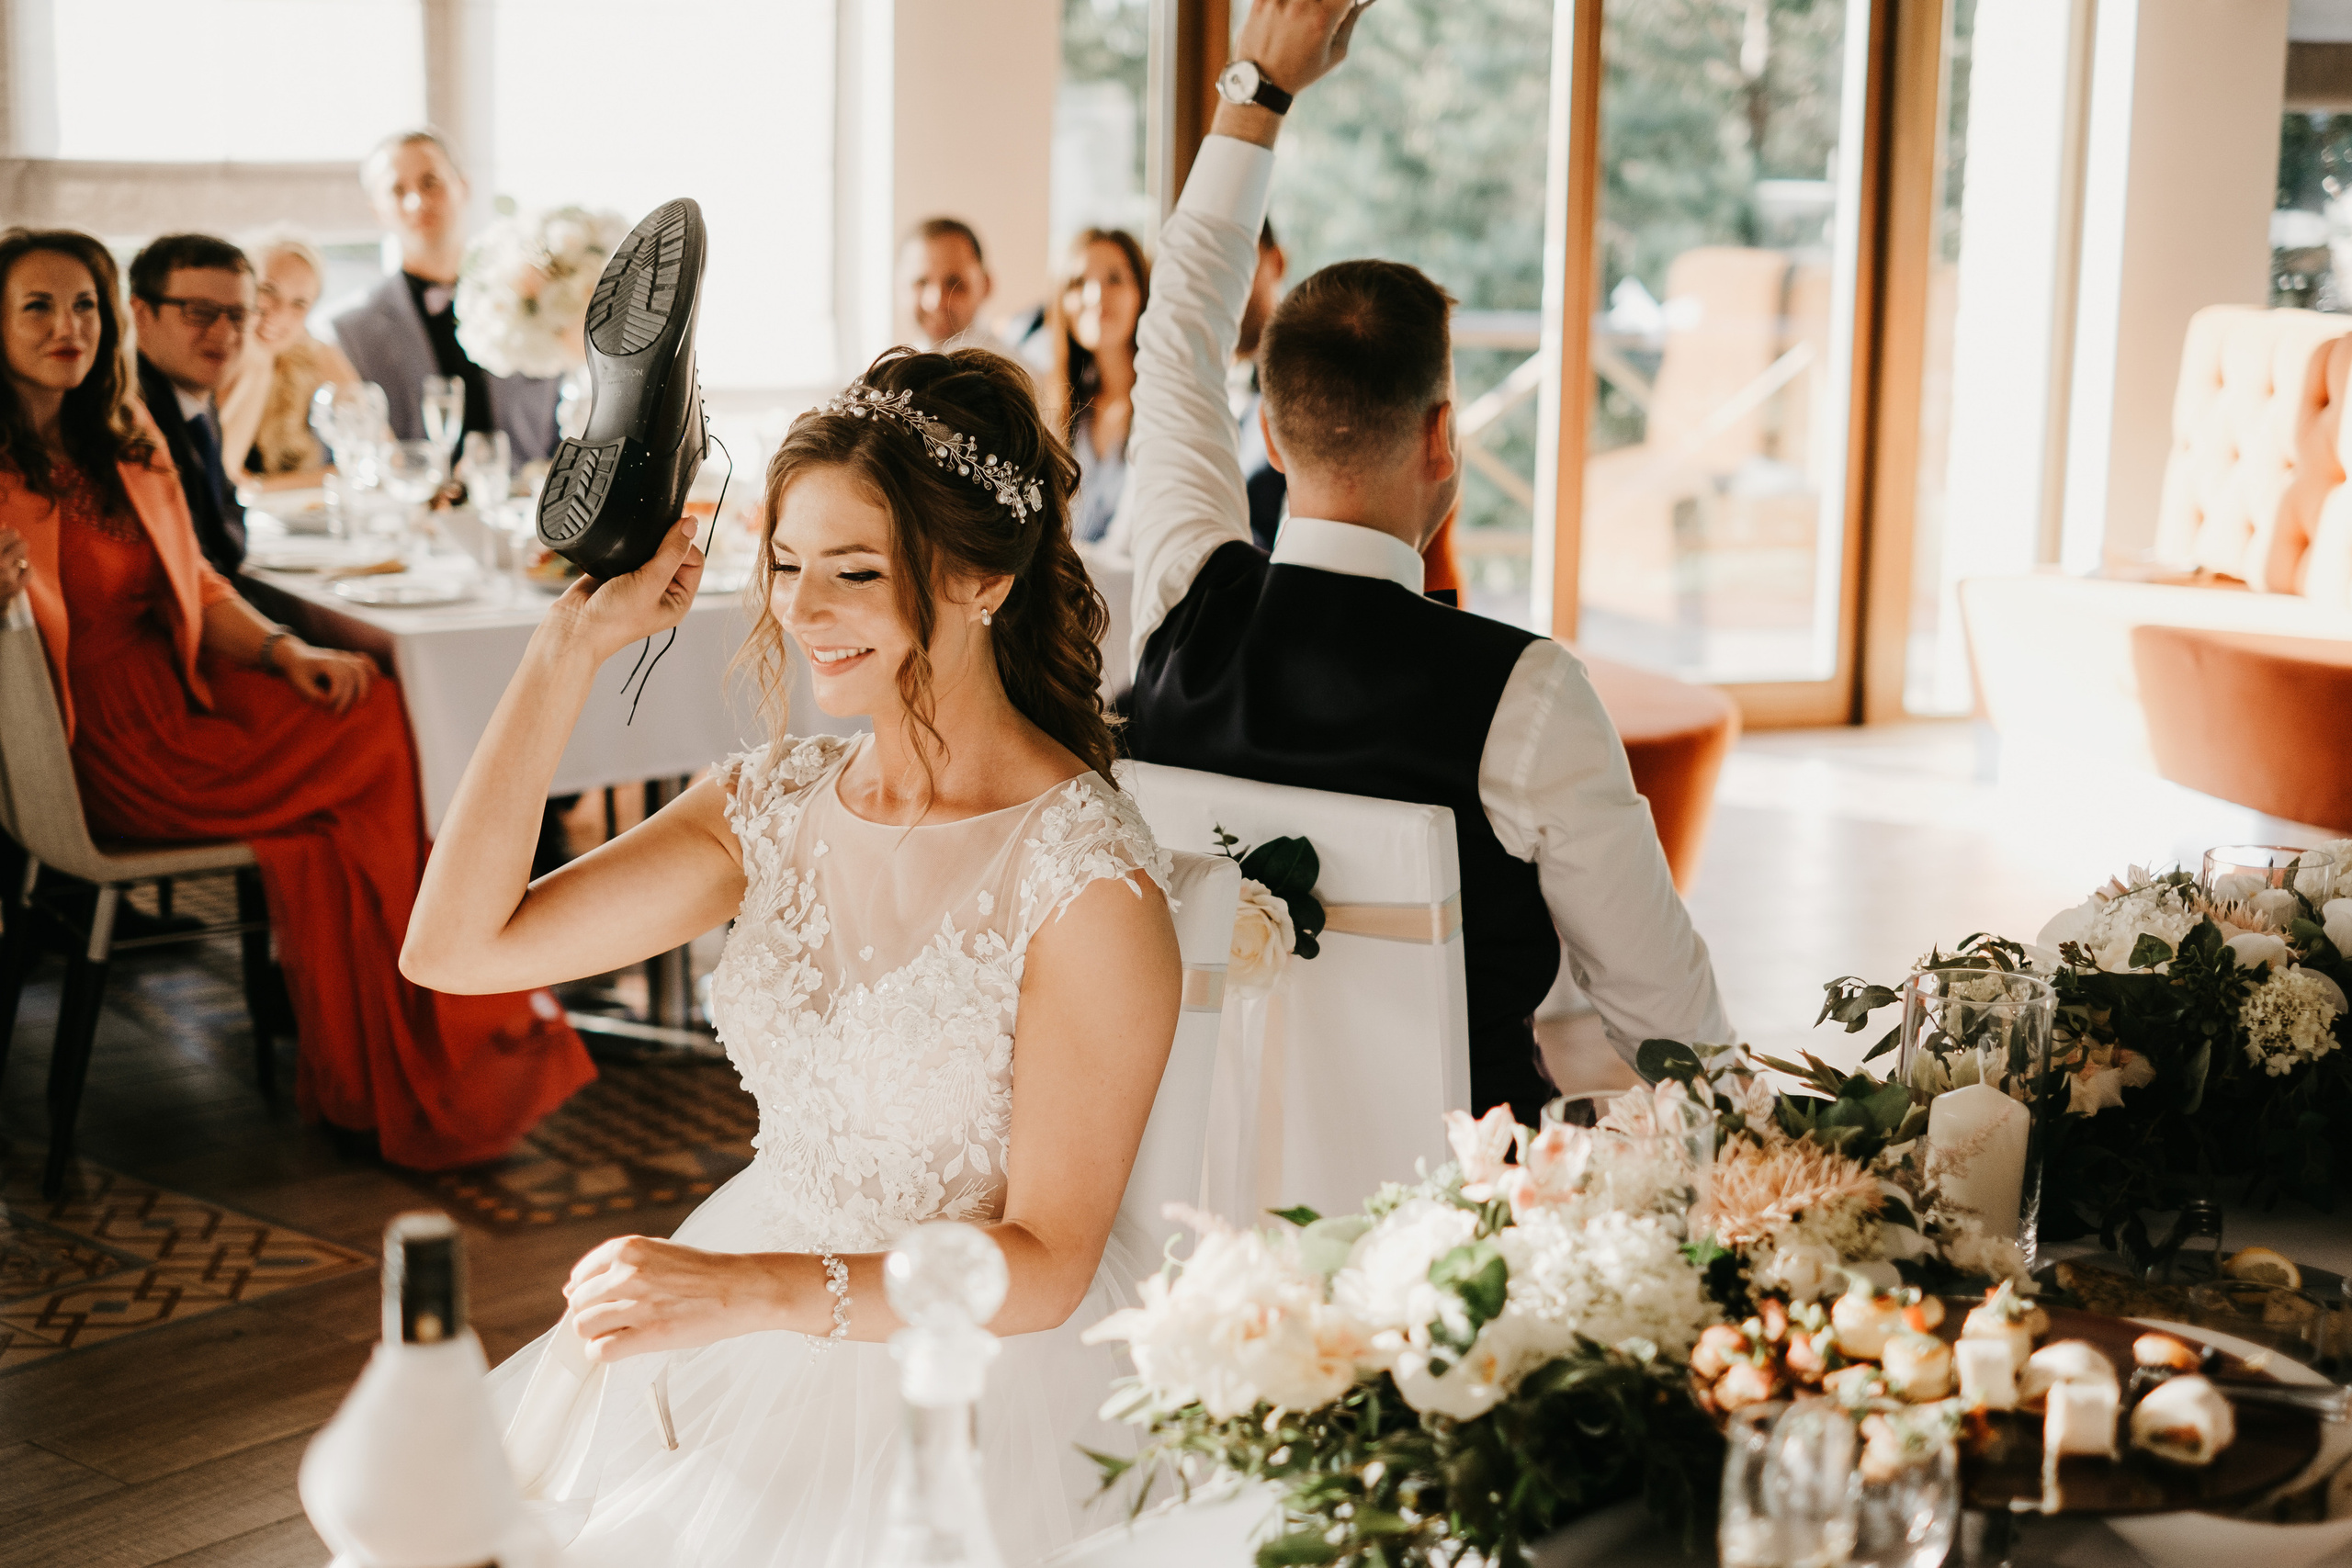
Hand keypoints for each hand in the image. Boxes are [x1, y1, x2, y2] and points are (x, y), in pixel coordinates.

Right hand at [0, 525, 27, 607]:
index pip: (12, 533)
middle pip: (22, 544)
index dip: (8, 534)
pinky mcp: (14, 589)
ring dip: (17, 557)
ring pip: (25, 557)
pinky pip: (29, 571)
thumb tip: (4, 524)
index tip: (4, 538)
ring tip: (6, 560)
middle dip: (15, 545)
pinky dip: (24, 568)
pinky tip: (14, 569)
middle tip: (6, 549)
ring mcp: (7, 577)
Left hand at [275, 641, 376, 713]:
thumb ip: (310, 693)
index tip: (326, 707)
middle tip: (340, 713)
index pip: (340, 678)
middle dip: (349, 696)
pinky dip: (372, 668)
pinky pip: (365, 660)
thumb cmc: (298, 672)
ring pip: (362, 668)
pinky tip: (376, 678)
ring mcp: (345, 656)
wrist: (295, 655)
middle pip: (353, 675)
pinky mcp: (348, 658)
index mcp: (326, 662)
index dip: (336, 695)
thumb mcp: (298, 683)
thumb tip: (325, 701)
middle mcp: (338, 657)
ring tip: (361, 703)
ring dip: (365, 686)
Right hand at [545, 518, 704, 663]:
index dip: (685, 545)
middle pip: (676, 552)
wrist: (575, 626)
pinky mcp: (619, 571)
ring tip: (630, 555)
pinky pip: (631, 549)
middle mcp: (663, 590)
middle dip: (664, 543)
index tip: (669, 537)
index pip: (696, 561)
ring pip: (653, 548)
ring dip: (645, 543)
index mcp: (678, 599)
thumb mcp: (650, 583)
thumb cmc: (615, 617)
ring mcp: (640, 580)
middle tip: (646, 550)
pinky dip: (626, 545)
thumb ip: (672, 552)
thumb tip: (691, 524)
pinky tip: (618, 550)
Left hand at [564, 1234, 785, 1361]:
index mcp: (628, 1249)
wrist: (741, 1289)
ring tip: (619, 1333)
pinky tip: (620, 1348)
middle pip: (579, 1303)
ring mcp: (637, 1303)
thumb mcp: (658, 1252)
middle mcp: (627, 1273)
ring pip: (584, 1327)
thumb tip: (573, 1287)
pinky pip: (601, 1350)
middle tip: (614, 1320)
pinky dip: (602, 1353)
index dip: (586, 1293)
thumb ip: (618, 1266)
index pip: (580, 1276)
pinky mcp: (649, 1333)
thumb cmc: (704, 1273)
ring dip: (596, 1334)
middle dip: (591, 1314)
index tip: (598, 1302)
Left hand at [1234, 0, 1372, 97]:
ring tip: (1301, 16)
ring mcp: (1278, 1)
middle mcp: (1300, 5)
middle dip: (1324, 3)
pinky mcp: (1260, 0)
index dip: (1345, 0)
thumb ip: (1350, 23)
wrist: (1262, 82)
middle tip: (1321, 12)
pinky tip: (1288, 12)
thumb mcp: (1335, 54)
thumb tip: (1362, 1)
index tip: (1339, 6)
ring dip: (1306, 3)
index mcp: (1322, 18)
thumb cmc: (1302, 71)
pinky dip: (1286, 2)